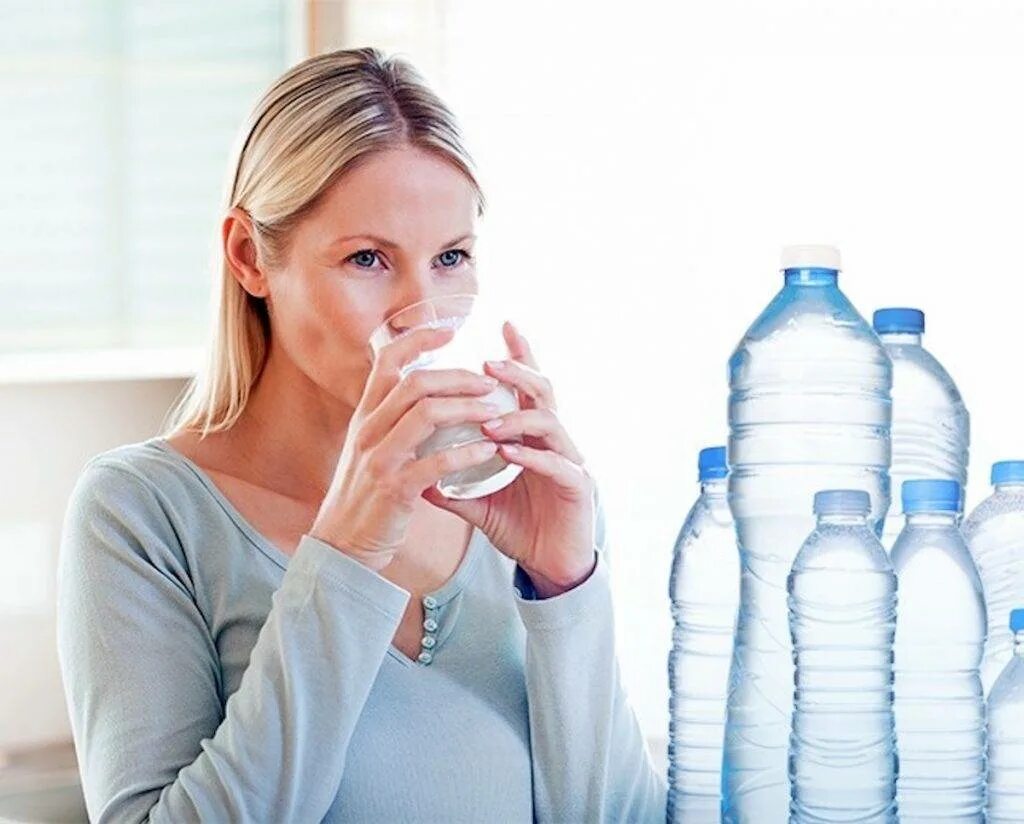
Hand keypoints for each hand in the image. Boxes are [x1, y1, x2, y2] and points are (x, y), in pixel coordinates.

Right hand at [309, 325, 504, 571]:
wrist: (341, 546)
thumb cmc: (366, 497)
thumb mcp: (370, 450)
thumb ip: (390, 421)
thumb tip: (420, 395)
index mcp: (364, 416)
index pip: (386, 361)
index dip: (418, 340)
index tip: (449, 330)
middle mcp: (368, 430)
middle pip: (415, 383)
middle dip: (457, 376)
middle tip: (490, 381)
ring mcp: (379, 459)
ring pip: (426, 415)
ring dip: (467, 408)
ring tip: (496, 410)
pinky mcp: (394, 489)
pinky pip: (436, 462)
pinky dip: (467, 453)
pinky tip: (490, 450)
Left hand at [422, 321, 596, 597]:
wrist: (551, 568)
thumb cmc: (521, 528)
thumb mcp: (479, 504)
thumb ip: (452, 487)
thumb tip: (414, 474)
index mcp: (533, 437)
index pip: (527, 388)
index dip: (519, 355)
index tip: (502, 324)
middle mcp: (555, 442)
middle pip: (543, 392)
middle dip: (517, 372)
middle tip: (488, 363)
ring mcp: (570, 461)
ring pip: (551, 423)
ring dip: (517, 417)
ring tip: (488, 420)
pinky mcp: (578, 487)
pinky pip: (556, 464)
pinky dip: (530, 455)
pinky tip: (507, 452)